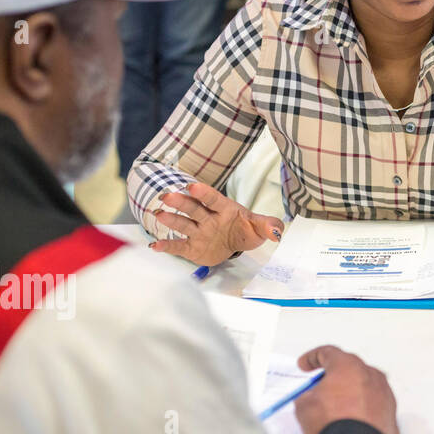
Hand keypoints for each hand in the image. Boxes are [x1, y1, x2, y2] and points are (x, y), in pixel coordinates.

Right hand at [149, 181, 284, 265]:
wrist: (236, 244)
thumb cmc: (246, 230)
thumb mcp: (259, 227)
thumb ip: (269, 226)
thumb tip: (278, 232)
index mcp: (224, 209)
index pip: (213, 199)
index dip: (204, 193)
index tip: (193, 186)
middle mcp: (207, 218)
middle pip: (193, 208)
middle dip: (181, 202)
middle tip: (167, 196)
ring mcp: (197, 231)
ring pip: (183, 224)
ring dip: (171, 219)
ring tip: (159, 214)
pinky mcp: (191, 247)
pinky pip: (178, 246)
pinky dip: (166, 245)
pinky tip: (154, 245)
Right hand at [294, 345, 399, 433]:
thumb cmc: (334, 423)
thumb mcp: (305, 405)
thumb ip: (307, 394)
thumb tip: (312, 397)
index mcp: (347, 365)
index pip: (327, 352)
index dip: (312, 358)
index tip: (305, 365)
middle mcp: (369, 373)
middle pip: (348, 367)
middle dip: (333, 376)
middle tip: (320, 387)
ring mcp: (383, 390)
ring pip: (363, 384)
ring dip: (350, 392)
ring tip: (336, 407)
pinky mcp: (390, 408)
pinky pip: (373, 401)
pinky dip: (362, 406)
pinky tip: (352, 417)